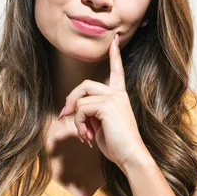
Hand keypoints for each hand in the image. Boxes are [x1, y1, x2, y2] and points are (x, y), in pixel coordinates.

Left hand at [58, 34, 150, 168]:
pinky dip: (80, 124)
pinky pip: (82, 109)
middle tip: (65, 115)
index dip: (115, 54)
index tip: (115, 40)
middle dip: (72, 99)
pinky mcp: (108, 105)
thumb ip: (92, 113)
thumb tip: (72, 111)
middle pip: (86, 85)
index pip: (117, 70)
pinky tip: (88, 136)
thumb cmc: (118, 145)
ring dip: (77, 119)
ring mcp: (114, 98)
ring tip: (84, 135)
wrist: (131, 156)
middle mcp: (118, 93)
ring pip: (82, 99)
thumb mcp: (101, 125)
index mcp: (120, 95)